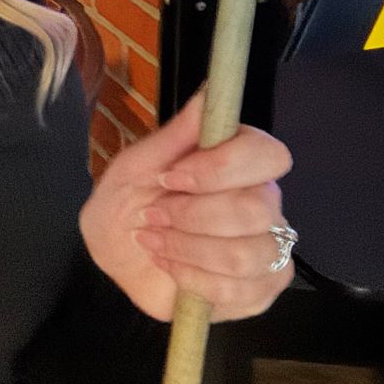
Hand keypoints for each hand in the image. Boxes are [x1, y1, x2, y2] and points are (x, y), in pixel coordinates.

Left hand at [78, 90, 294, 321]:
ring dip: (187, 249)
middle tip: (152, 215)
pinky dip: (192, 279)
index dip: (223, 167)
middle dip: (193, 216)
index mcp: (240, 164)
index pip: (269, 155)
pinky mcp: (258, 291)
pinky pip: (240, 291)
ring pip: (249, 254)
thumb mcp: (135, 166)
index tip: (172, 177)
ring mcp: (267, 250)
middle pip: (259, 209)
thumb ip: (175, 135)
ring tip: (153, 241)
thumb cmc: (127, 202)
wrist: (115, 254)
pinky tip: (169, 267)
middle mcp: (263, 204)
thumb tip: (209, 92)